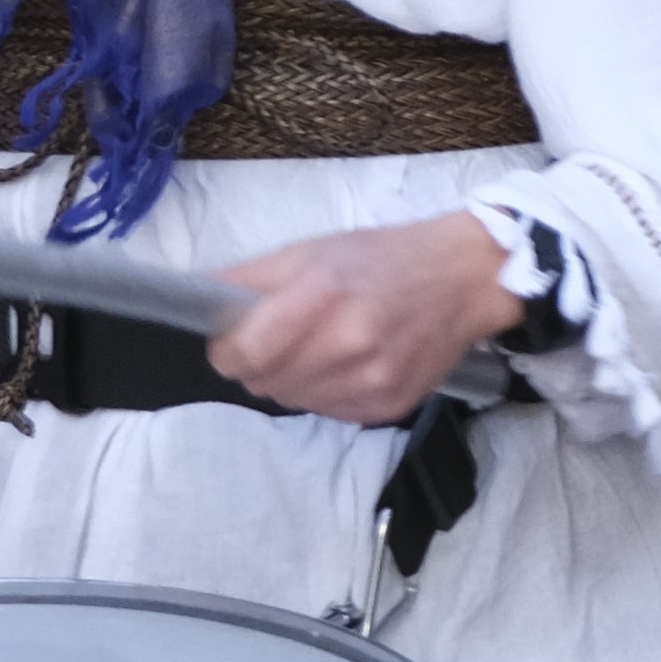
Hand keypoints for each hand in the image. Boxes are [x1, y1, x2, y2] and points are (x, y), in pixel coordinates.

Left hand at [207, 214, 517, 426]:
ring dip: (289, 379)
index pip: (243, 353)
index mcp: (322, 295)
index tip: (231, 338)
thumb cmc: (383, 257)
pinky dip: (323, 391)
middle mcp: (348, 344)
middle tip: (278, 336)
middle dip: (257, 362)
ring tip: (317, 347)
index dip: (226, 348)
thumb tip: (196, 300)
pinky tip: (345, 363)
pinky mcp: (387, 407)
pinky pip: (326, 412)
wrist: (464, 279)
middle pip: (262, 382)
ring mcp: (371, 381)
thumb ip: (249, 279)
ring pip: (291, 400)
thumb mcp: (311, 250)